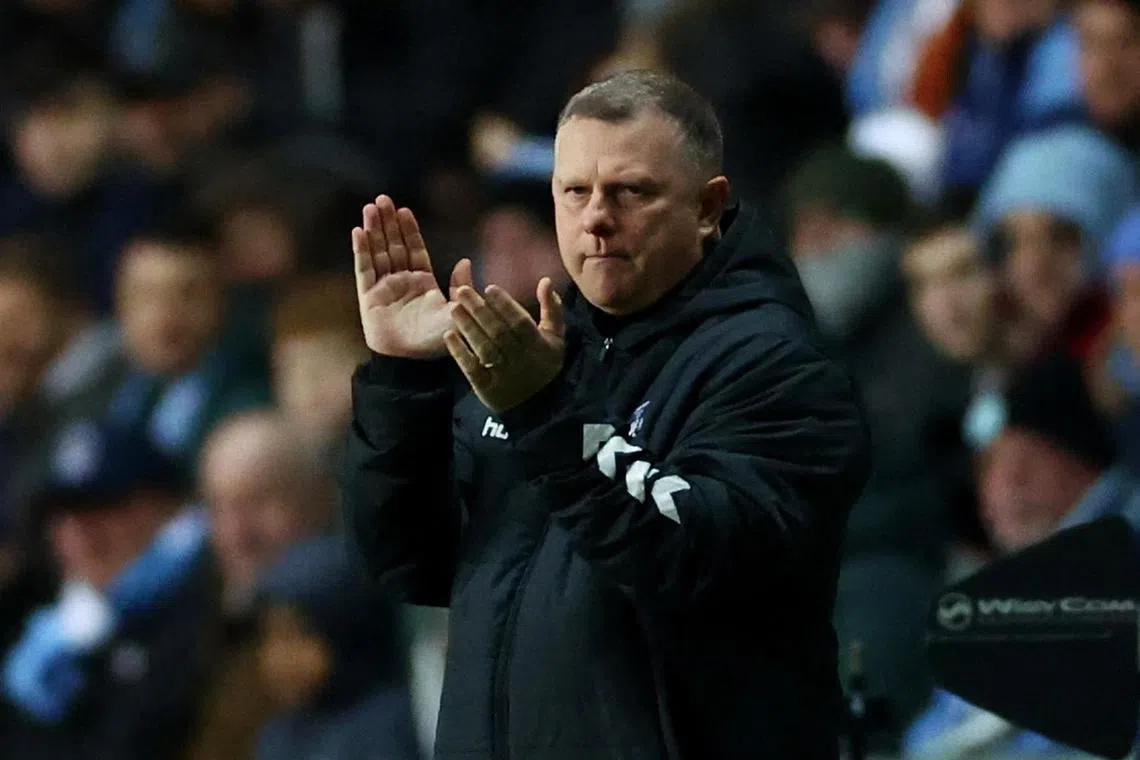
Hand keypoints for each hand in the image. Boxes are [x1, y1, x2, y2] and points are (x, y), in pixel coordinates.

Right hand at [352, 195, 472, 357]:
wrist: (413, 363)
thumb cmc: (437, 341)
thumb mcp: (456, 311)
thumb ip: (460, 286)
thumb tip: (465, 261)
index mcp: (423, 283)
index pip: (414, 249)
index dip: (409, 230)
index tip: (405, 210)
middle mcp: (401, 282)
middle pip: (393, 245)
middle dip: (388, 223)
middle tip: (383, 199)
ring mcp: (383, 289)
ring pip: (377, 253)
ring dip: (374, 230)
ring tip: (370, 207)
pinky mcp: (368, 298)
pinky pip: (364, 270)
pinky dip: (361, 251)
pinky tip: (359, 232)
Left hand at [444, 278, 565, 411]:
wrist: (540, 405)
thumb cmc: (544, 363)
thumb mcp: (555, 337)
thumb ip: (552, 309)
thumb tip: (545, 281)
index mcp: (538, 345)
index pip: (520, 323)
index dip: (505, 305)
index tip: (489, 288)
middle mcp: (521, 359)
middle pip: (499, 333)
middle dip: (480, 310)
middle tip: (462, 291)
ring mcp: (503, 375)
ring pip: (485, 349)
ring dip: (468, 327)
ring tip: (454, 308)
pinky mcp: (487, 389)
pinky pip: (472, 370)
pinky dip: (460, 353)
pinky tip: (449, 336)